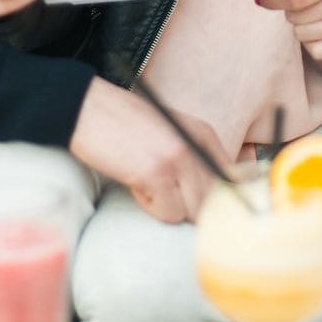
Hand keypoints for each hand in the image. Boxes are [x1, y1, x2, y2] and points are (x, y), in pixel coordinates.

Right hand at [69, 77, 227, 223]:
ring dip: (171, 207)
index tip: (208, 207)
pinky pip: (169, 214)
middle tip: (165, 193)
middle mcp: (196, 144)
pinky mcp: (157, 174)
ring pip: (195, 212)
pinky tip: (135, 183)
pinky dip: (150, 206)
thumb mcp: (169, 132)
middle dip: (192, 206)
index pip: (235, 179)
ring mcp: (178, 159)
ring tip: (148, 184)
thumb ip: (196, 156)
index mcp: (203, 133)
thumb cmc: (123, 123)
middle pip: (215, 201)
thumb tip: (234, 186)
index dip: (223, 201)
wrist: (86, 108)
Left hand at [256, 0, 321, 59]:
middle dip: (289, 11)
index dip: (275, 0)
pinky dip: (311, 43)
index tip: (263, 0)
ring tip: (309, 15)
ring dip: (299, 26)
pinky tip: (319, 28)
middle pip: (297, 18)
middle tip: (297, 5)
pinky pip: (316, 51)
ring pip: (304, 35)